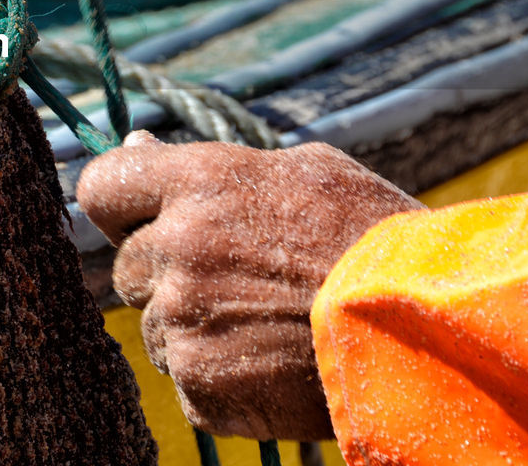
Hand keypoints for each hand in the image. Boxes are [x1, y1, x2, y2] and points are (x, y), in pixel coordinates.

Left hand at [76, 132, 420, 439]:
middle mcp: (179, 245)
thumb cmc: (371, 237)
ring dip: (194, 329)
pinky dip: (219, 378)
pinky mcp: (200, 383)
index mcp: (199, 182)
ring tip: (266, 325)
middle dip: (166, 275)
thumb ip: (210, 165)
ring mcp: (185, 318)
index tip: (139, 218)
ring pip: (155, 328)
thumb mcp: (302, 170)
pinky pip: (186, 378)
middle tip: (237, 281)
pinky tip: (271, 363)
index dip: (118, 204)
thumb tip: (136, 144)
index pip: (100, 185)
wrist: (428, 328)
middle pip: (126, 268)